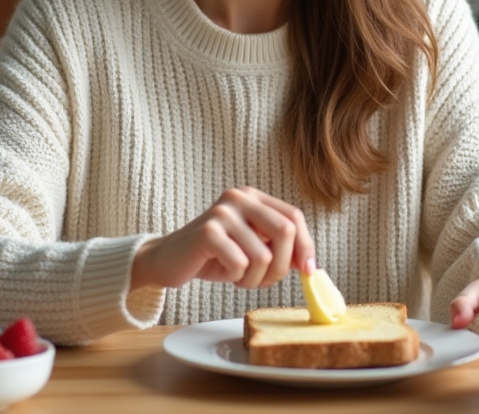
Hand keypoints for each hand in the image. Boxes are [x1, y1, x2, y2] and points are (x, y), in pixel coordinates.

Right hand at [131, 186, 314, 291]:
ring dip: (254, 279)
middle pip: (284, 231)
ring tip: (238, 276)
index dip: (306, 246)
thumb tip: (311, 265)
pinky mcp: (207, 232)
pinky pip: (240, 264)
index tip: (308, 271)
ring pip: (264, 256)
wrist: (167, 259)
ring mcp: (222, 212)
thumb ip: (279, 247)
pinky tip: (223, 272)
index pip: (294, 217)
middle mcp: (239, 197)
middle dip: (282, 267)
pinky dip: (236, 278)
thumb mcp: (252, 247)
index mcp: (253, 197)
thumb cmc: (214, 255)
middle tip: (264, 281)